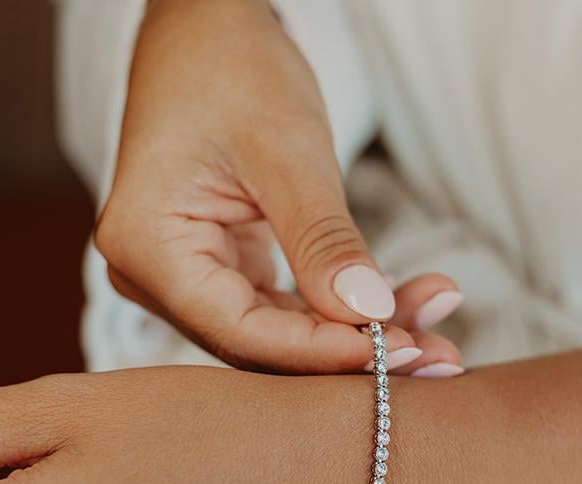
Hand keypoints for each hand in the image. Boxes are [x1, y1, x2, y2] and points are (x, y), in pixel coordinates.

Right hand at [95, 0, 463, 374]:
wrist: (204, 27)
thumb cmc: (229, 68)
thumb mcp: (285, 151)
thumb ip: (324, 239)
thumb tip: (372, 314)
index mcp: (146, 248)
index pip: (239, 330)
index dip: (321, 352)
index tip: (399, 350)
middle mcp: (152, 275)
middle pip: (258, 341)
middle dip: (347, 349)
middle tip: (435, 353)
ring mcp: (182, 274)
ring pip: (274, 330)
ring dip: (350, 333)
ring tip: (432, 327)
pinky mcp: (216, 266)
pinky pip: (277, 307)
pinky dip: (333, 309)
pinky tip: (395, 306)